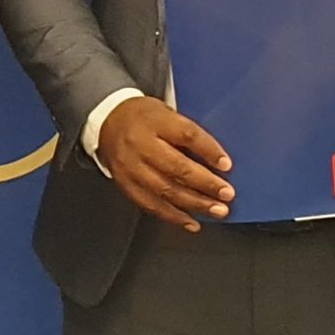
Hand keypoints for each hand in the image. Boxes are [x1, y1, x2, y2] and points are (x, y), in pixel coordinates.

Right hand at [97, 97, 234, 232]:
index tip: (227, 165)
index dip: (208, 150)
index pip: (186, 135)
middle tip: (227, 194)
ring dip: (195, 203)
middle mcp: (141, 144)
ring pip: (166, 190)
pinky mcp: (126, 184)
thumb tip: (217, 161)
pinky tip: (192, 222)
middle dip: (206, 184)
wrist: (107, 120)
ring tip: (217, 210)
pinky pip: (151, 204)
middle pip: (177, 167)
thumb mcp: (166, 113)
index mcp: (155, 121)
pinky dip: (174, 216)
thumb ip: (187, 134)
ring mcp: (131, 166)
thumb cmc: (144, 117)